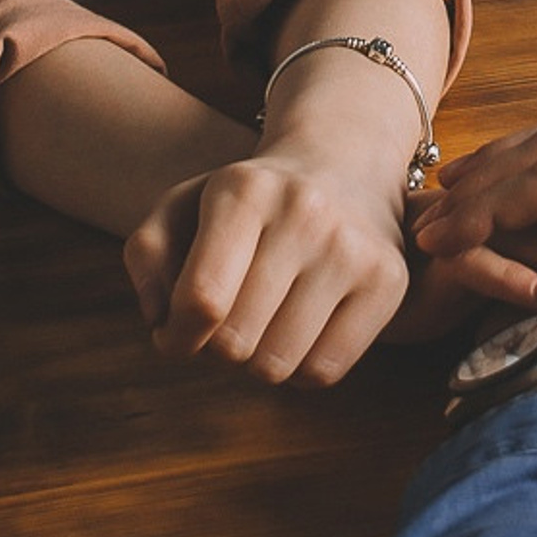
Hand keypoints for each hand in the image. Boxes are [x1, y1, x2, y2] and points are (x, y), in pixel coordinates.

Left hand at [126, 136, 408, 387]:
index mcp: (245, 189)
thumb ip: (147, 255)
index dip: (176, 338)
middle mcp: (305, 213)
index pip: (201, 301)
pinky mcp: (388, 281)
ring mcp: (353, 248)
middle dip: (216, 348)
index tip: (177, 333)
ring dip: (256, 362)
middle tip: (225, 323)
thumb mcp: (185, 204)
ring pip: (278, 365)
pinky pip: (324, 372)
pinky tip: (297, 333)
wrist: (342, 164)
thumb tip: (162, 320)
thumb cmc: (250, 202)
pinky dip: (299, 370)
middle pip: (236, 342)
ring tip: (261, 325)